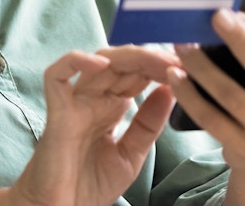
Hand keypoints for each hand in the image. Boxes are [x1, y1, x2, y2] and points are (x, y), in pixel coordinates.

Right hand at [0, 47, 177, 205]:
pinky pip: (57, 75)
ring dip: (130, 56)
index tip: (188, 69)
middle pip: (122, 63)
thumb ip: (148, 124)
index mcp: (111, 107)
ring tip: (157, 60)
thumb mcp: (131, 155)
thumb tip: (170, 90)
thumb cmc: (88, 186)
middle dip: (152, 58)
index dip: (160, 67)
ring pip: (98, 61)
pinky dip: (76, 62)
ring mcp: (74, 102)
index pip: (137, 74)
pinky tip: (102, 64)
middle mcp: (93, 99)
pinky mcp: (56, 112)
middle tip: (179, 61)